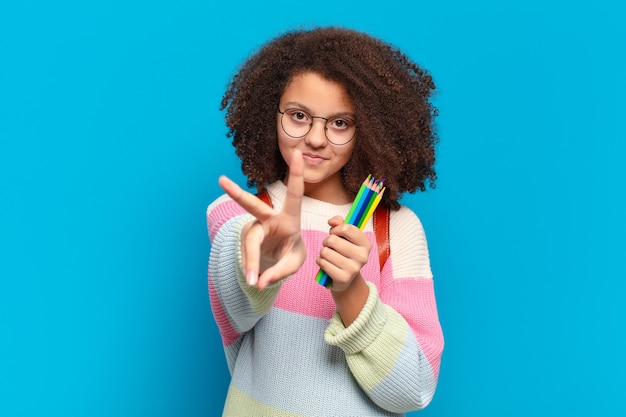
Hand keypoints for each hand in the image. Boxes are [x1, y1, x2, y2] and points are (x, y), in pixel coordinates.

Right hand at [218, 150, 305, 289]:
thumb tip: (260, 281)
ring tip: (252, 280)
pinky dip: (251, 268)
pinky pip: (247, 255)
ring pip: (250, 242)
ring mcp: (255, 228)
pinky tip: (254, 277)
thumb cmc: (291, 253)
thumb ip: (280, 272)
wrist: (279, 258)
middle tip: (221, 180)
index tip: (298, 153)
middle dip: (236, 193)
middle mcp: (269, 219)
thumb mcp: (294, 263)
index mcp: (290, 217)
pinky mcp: (246, 238)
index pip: (294, 194)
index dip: (296, 174)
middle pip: (252, 206)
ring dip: (251, 261)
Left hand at [317, 216, 371, 292]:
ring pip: (325, 251)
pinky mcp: (342, 278)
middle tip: (331, 247)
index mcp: (366, 244)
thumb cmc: (344, 253)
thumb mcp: (345, 237)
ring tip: (329, 256)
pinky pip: (322, 263)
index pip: (347, 229)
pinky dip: (320, 262)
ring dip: (323, 252)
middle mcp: (362, 257)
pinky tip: (326, 264)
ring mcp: (353, 269)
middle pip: (333, 240)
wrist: (346, 278)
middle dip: (327, 242)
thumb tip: (332, 221)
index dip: (336, 229)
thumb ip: (340, 224)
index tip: (334, 233)